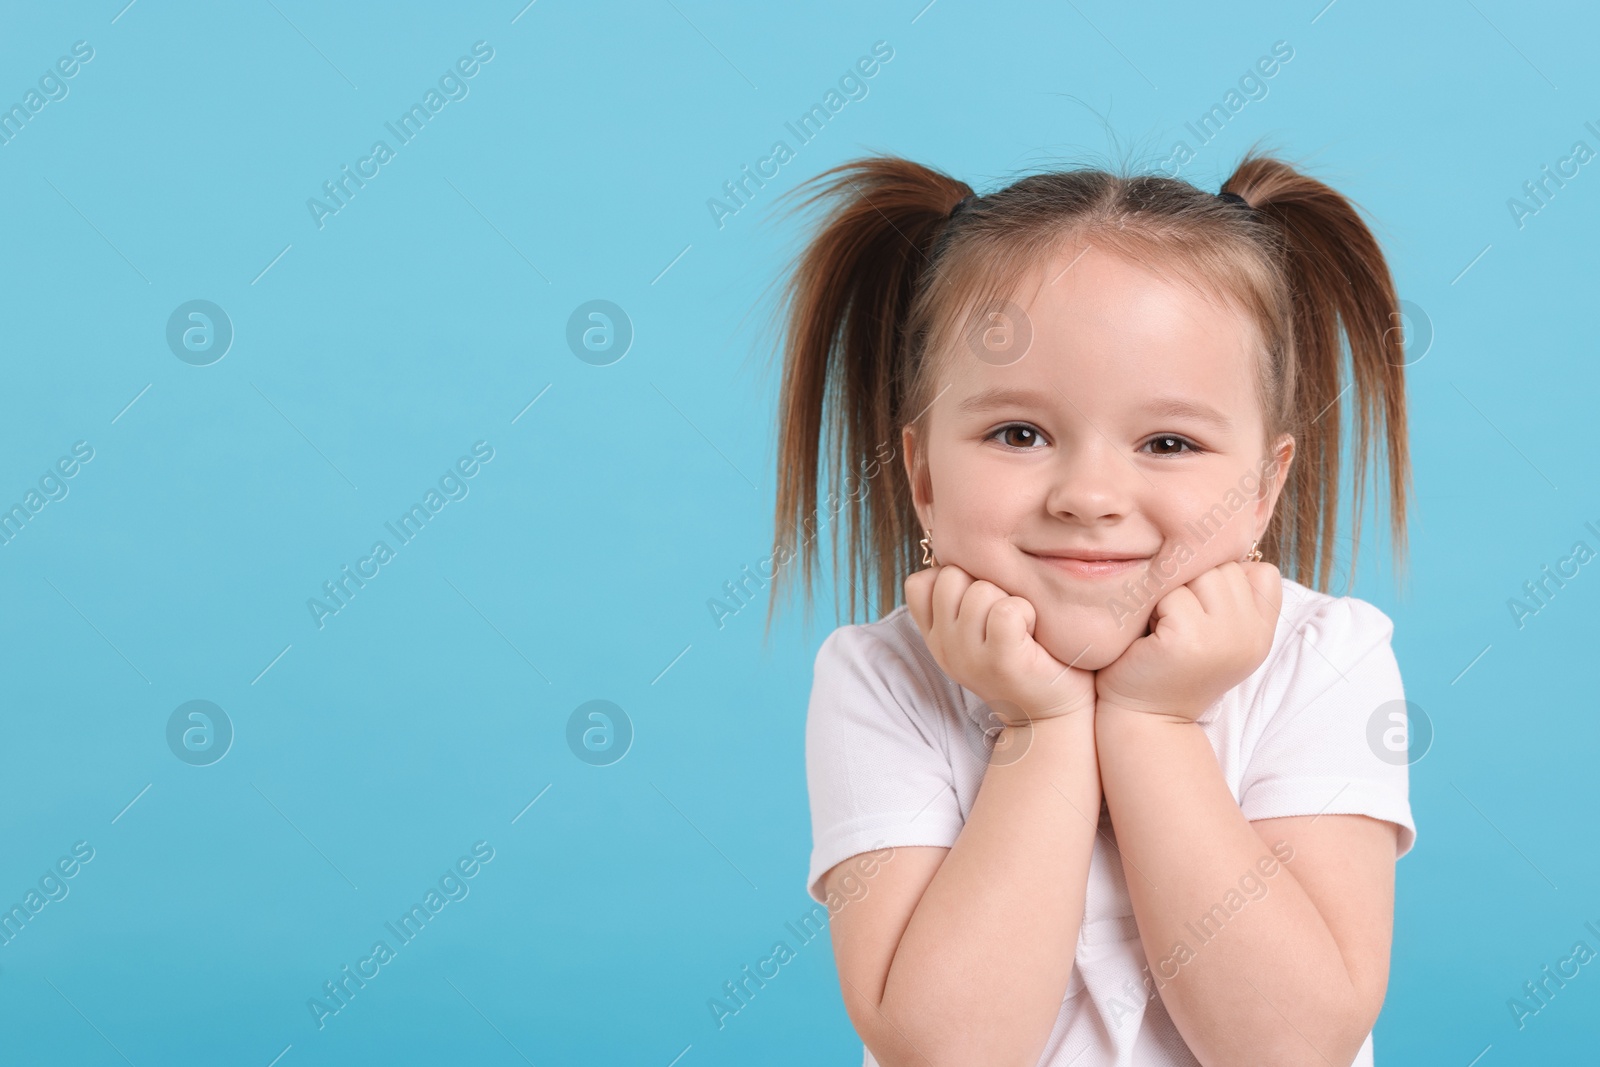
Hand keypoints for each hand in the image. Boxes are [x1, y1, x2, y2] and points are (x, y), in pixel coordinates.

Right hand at [904, 563, 1095, 725]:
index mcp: (936, 636)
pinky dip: (1027, 612)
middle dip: (985, 583)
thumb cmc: (1026, 654)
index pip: (919, 582)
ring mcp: (968, 657)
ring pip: (980, 590)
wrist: (1054, 711)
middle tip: (1007, 615)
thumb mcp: (981, 626)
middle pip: (951, 577)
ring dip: (1010, 598)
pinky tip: (1034, 632)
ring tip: (1023, 626)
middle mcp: (944, 648)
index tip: (982, 602)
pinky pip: (1006, 609)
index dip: (952, 578)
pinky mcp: (1000, 662)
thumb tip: (961, 536)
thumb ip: (963, 592)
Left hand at [1094, 561, 1281, 723]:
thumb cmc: (1170, 665)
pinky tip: (1151, 640)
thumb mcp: (1216, 632)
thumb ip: (1233, 595)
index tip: (1201, 614)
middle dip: (1191, 585)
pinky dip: (1152, 611)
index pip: (1261, 571)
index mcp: (1262, 632)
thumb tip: (1233, 539)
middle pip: (1224, 567)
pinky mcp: (1188, 639)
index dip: (1223, 582)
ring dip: (1171, 595)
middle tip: (1174, 623)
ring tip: (1164, 628)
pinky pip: (1170, 595)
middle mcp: (1252, 636)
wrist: (1144, 718)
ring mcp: (1224, 638)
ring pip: (1198, 575)